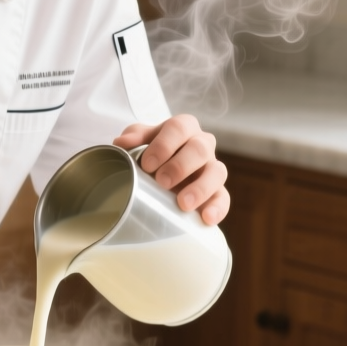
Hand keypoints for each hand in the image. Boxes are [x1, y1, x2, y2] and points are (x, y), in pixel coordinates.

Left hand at [113, 115, 228, 224]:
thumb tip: (122, 144)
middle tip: (161, 182)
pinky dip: (217, 208)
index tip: (147, 164)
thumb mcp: (140, 142)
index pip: (179, 128)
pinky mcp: (217, 191)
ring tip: (183, 204)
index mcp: (183, 127)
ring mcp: (212, 168)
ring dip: (201, 188)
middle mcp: (202, 144)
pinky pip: (224, 198)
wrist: (160, 173)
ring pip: (217, 172)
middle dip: (180, 166)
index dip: (164, 145)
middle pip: (200, 148)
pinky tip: (206, 218)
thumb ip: (134, 138)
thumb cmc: (151, 153)